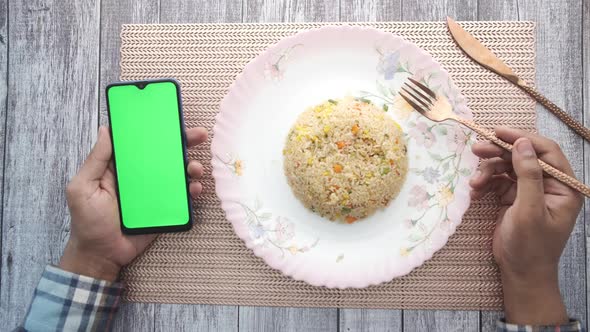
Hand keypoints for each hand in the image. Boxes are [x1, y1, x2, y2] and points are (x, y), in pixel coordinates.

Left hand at [59, 126, 207, 281]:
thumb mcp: (83, 187)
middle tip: (198, 135)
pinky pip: (182, 196)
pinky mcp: (164, 207)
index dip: (155, 128)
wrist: (102, 254)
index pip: (140, 142)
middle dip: (183, 142)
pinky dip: (192, 189)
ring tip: (195, 168)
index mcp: (121, 166)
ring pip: (177, 173)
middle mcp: (140, 175)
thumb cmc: (87, 221)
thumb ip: (96, 160)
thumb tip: (106, 130)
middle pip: (164, 153)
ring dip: (191, 166)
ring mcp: (154, 191)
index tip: (170, 117)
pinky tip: (195, 188)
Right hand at [470, 127, 582, 324]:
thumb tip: (522, 143)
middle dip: (499, 153)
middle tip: (476, 149)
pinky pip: (499, 181)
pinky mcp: (514, 199)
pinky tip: (475, 192)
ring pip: (508, 167)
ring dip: (488, 171)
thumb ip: (528, 175)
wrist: (520, 274)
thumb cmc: (531, 247)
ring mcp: (530, 191)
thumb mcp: (529, 210)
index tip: (498, 133)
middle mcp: (549, 185)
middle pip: (523, 156)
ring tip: (473, 183)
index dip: (522, 139)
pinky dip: (486, 184)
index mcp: (564, 187)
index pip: (546, 152)